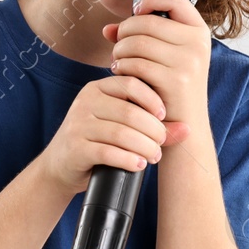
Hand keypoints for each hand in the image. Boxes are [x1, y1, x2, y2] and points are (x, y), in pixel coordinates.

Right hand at [37, 75, 190, 195]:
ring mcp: (78, 125)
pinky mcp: (75, 148)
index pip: (130, 83)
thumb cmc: (97, 141)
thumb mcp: (121, 126)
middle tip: (161, 144)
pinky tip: (138, 165)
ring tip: (153, 156)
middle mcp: (85, 102)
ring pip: (121, 133)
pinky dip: (128, 160)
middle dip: (152, 130)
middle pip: (129, 111)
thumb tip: (187, 128)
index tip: (164, 115)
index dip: (152, 99)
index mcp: (97, 89)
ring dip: (144, 147)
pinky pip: (107, 152)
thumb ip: (152, 124)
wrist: (60, 165)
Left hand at [101, 0, 211, 129]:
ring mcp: (189, 61)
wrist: (186, 125)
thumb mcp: (163, 57)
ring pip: (138, 42)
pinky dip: (122, 67)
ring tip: (117, 61)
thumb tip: (106, 29)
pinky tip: (120, 73)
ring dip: (119, 51)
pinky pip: (136, 63)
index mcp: (198, 31)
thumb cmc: (169, 87)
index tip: (137, 13)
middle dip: (124, 33)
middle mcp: (198, 42)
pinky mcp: (176, 80)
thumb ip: (139, 38)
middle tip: (117, 48)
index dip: (150, 0)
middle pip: (147, 21)